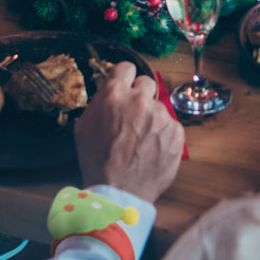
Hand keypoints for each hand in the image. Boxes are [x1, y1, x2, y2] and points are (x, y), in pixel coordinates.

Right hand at [74, 62, 182, 202]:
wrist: (118, 192)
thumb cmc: (97, 162)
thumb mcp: (84, 127)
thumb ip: (99, 103)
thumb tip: (107, 92)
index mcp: (114, 94)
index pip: (126, 67)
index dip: (125, 77)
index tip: (126, 85)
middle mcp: (140, 99)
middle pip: (146, 82)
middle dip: (140, 96)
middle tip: (133, 115)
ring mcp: (160, 115)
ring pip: (158, 107)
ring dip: (151, 118)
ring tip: (140, 140)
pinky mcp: (176, 132)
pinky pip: (170, 125)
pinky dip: (162, 134)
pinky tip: (151, 149)